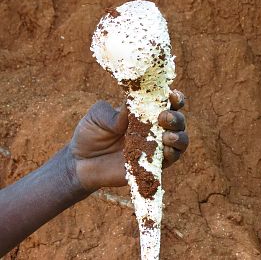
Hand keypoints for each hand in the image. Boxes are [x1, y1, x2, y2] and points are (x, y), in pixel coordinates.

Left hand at [69, 90, 188, 192]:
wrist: (80, 163)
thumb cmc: (90, 135)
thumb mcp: (97, 117)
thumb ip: (114, 112)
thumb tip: (131, 104)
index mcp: (143, 112)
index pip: (166, 103)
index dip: (174, 98)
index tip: (170, 95)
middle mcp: (152, 129)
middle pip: (178, 121)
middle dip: (176, 118)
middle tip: (163, 117)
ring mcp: (153, 148)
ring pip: (180, 141)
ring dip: (179, 137)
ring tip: (166, 136)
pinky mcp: (151, 166)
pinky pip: (169, 161)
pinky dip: (173, 155)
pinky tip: (165, 150)